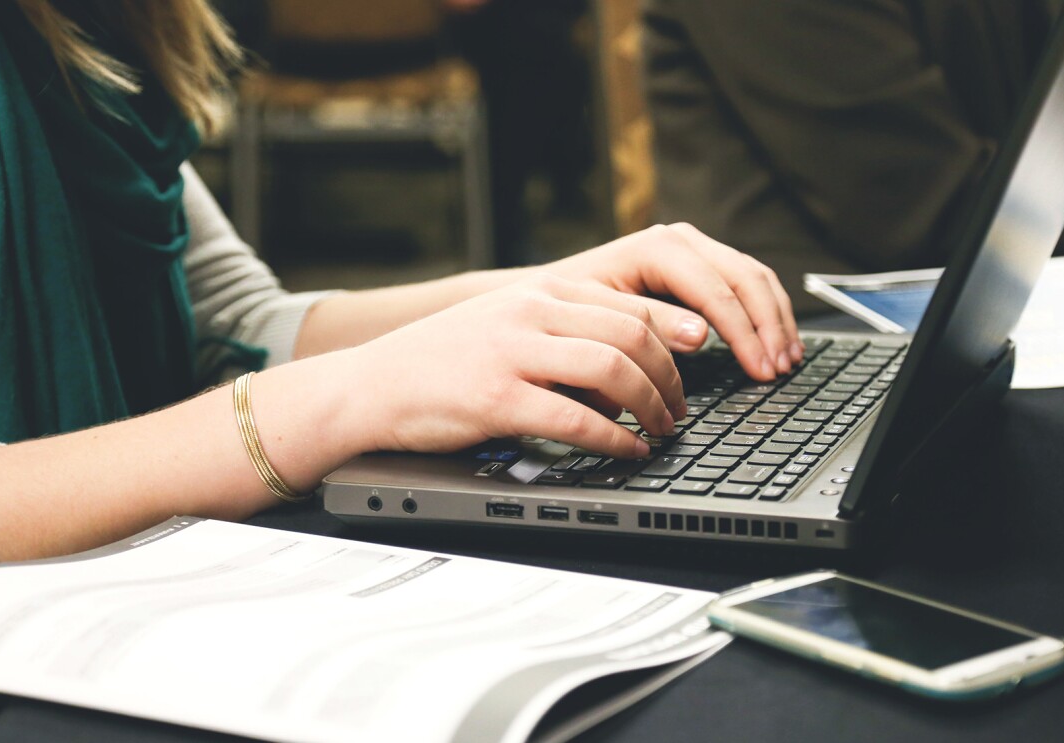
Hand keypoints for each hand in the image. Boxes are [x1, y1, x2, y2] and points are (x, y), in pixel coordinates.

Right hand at [346, 274, 685, 458]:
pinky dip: (613, 438)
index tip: (694, 365)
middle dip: (670, 377)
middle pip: (631, 334)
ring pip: (612, 369)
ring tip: (661, 430)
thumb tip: (628, 366)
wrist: (370, 386)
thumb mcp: (505, 325)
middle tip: (679, 410)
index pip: (628, 305)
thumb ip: (561, 333)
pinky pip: (576, 418)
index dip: (673, 338)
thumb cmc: (441, 364)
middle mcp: (530, 311)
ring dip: (650, 405)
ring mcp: (512, 352)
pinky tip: (626, 450)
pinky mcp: (497, 398)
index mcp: (538, 292)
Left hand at [541, 224, 801, 380]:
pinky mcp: (700, 265)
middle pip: (746, 278)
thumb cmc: (567, 311)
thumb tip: (701, 336)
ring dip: (776, 320)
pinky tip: (776, 342)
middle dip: (768, 327)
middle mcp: (681, 241)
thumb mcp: (602, 319)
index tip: (761, 369)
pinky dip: (767, 313)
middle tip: (780, 370)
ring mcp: (693, 249)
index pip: (717, 291)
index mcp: (658, 249)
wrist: (546, 296)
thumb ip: (650, 325)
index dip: (745, 334)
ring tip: (787, 360)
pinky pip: (747, 283)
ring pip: (754, 278)